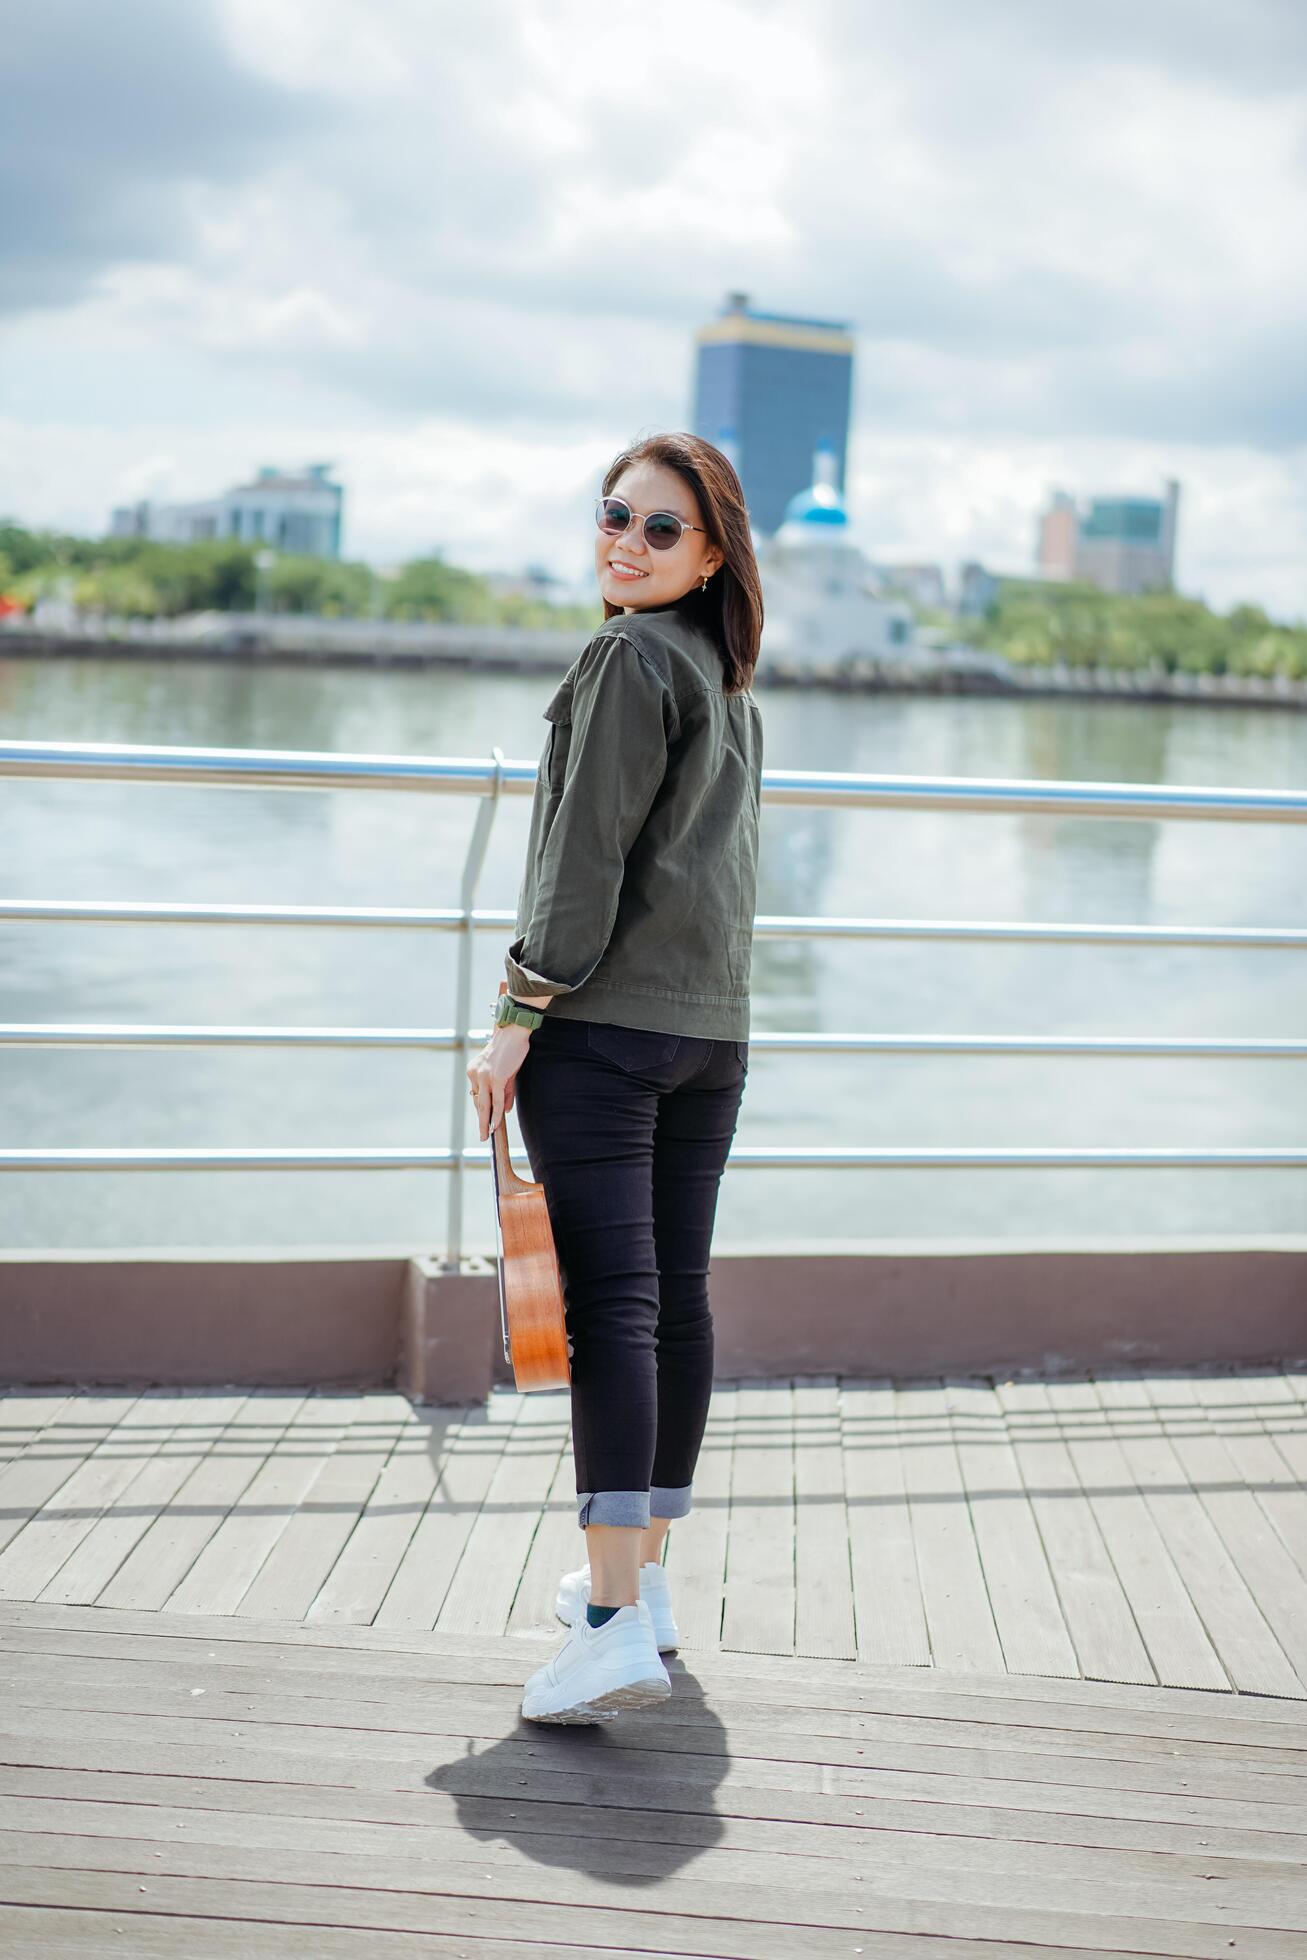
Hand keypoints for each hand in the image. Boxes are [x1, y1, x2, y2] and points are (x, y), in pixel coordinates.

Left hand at [467, 1023, 532, 1139]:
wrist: (513, 1033)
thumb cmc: (510, 1050)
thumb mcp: (505, 1073)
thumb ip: (505, 1092)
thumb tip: (505, 1110)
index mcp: (474, 1072)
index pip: (478, 1095)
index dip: (482, 1110)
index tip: (484, 1122)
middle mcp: (475, 1075)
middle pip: (478, 1103)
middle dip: (480, 1121)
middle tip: (482, 1135)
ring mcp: (485, 1077)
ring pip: (485, 1105)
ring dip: (487, 1122)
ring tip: (487, 1134)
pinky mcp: (495, 1078)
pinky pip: (496, 1101)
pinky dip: (497, 1115)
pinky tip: (497, 1125)